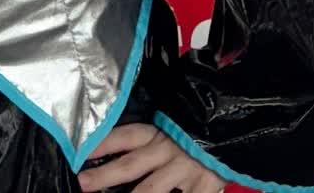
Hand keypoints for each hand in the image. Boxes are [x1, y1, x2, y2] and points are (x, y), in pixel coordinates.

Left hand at [78, 123, 226, 192]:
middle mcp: (168, 149)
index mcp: (157, 133)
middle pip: (131, 164)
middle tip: (83, 184)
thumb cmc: (195, 131)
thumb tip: (113, 157)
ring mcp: (185, 169)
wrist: (233, 126)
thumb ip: (148, 143)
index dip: (101, 145)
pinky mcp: (204, 186)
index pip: (124, 137)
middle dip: (104, 176)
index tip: (79, 155)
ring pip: (152, 189)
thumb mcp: (170, 130)